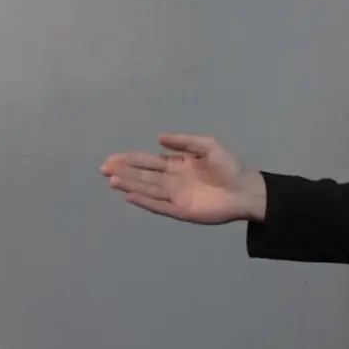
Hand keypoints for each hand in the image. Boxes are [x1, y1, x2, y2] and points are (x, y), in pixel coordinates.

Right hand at [101, 134, 264, 223]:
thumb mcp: (207, 146)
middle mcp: (171, 180)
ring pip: (147, 189)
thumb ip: (184, 141)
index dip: (130, 159)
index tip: (112, 158)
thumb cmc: (228, 167)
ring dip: (130, 185)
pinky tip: (130, 196)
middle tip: (104, 169)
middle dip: (123, 171)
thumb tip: (159, 138)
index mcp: (175, 164)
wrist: (245, 190)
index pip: (147, 161)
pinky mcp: (180, 210)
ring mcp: (174, 196)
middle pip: (142, 175)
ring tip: (112, 180)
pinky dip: (144, 201)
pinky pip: (158, 206)